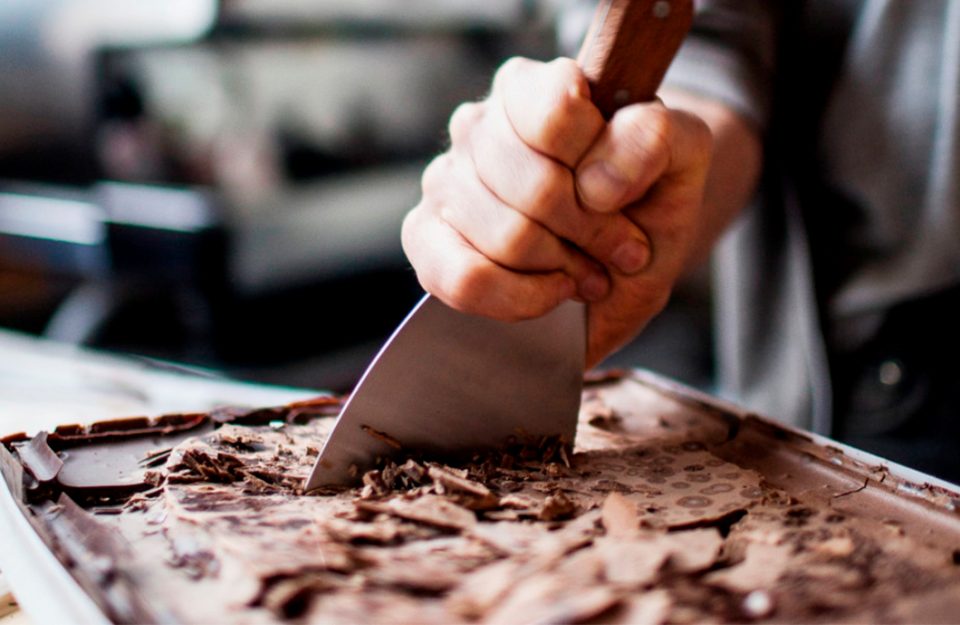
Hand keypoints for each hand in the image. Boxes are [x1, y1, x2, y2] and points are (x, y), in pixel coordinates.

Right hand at [402, 57, 711, 366]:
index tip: (628, 199)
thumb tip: (595, 185)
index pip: (555, 113)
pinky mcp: (425, 235)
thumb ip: (653, 142)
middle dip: (590, 234)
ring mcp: (444, 180)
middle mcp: (479, 125)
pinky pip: (459, 277)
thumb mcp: (680, 155)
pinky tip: (548, 294)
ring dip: (561, 269)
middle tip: (620, 251)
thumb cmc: (645, 198)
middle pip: (533, 187)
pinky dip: (518, 299)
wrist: (620, 254)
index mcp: (535, 86)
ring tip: (587, 273)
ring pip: (502, 236)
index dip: (601, 166)